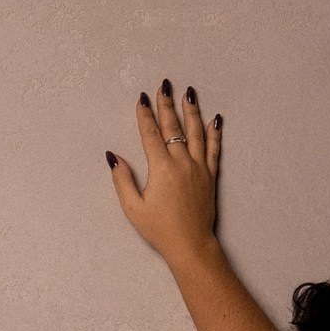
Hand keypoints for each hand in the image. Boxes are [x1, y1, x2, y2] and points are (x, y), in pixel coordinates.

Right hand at [107, 80, 221, 264]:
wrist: (191, 244)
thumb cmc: (160, 230)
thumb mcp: (134, 208)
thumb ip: (123, 180)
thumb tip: (114, 157)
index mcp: (161, 168)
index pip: (151, 134)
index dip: (145, 115)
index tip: (142, 98)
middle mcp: (182, 162)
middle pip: (173, 127)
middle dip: (167, 105)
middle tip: (165, 85)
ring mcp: (199, 168)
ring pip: (196, 132)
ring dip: (191, 111)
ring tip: (189, 93)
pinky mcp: (210, 176)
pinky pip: (214, 150)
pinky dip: (214, 134)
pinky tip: (216, 120)